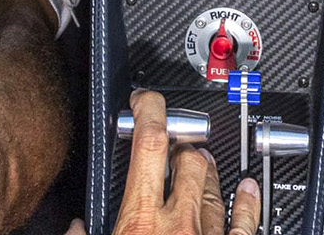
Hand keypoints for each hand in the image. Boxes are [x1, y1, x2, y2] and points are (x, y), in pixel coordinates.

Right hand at [82, 90, 259, 234]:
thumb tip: (76, 228)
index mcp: (138, 222)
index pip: (149, 145)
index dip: (150, 112)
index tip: (145, 101)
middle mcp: (178, 225)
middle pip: (188, 161)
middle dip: (180, 147)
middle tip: (173, 145)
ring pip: (214, 188)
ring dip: (207, 170)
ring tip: (202, 161)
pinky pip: (245, 222)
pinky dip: (247, 202)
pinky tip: (247, 190)